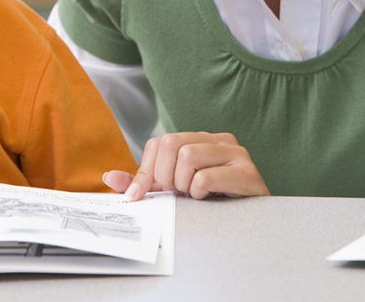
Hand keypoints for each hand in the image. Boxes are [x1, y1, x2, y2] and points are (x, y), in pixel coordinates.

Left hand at [102, 132, 269, 199]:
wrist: (254, 226)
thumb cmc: (213, 206)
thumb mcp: (174, 191)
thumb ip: (145, 182)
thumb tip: (110, 178)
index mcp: (200, 139)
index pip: (158, 143)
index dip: (148, 172)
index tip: (152, 193)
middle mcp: (219, 139)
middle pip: (170, 144)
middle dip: (165, 177)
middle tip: (180, 194)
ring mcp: (236, 152)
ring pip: (187, 156)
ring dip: (184, 185)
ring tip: (197, 196)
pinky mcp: (248, 172)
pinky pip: (205, 177)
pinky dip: (200, 193)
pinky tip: (211, 200)